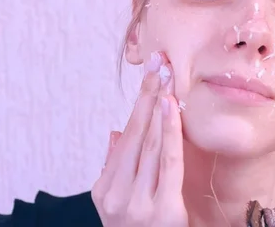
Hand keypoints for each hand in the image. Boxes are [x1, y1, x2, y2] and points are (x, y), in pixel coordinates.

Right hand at [92, 52, 187, 225]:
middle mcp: (115, 195)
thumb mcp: (121, 202)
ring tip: (165, 78)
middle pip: (134, 135)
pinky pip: (166, 161)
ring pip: (149, 144)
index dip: (137, 104)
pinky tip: (171, 109)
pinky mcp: (161, 210)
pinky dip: (169, 132)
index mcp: (103, 190)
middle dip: (147, 96)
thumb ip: (116, 168)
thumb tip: (114, 133)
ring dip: (158, 107)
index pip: (123, 138)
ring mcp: (136, 203)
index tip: (149, 76)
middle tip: (158, 64)